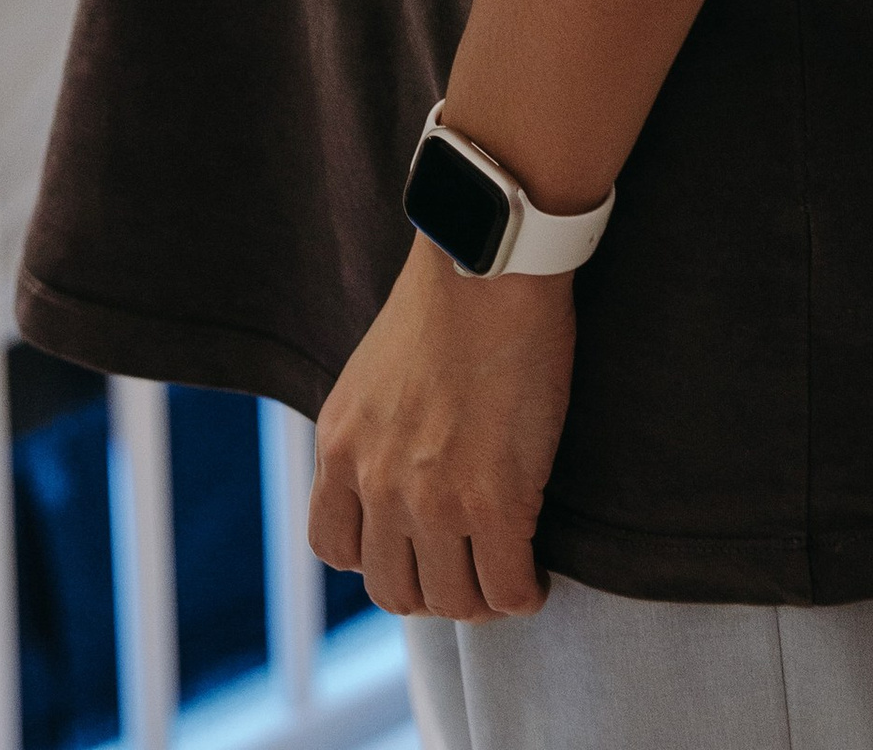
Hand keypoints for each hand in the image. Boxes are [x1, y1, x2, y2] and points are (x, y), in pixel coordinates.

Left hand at [307, 238, 572, 621]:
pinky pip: (508, 589)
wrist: (490, 268)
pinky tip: (537, 574)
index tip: (415, 547)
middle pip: (394, 590)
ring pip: (453, 603)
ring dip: (482, 597)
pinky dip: (525, 593)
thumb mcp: (372, 377)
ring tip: (506, 571)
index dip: (380, 558)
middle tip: (468, 567)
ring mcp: (432, 499)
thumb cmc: (445, 306)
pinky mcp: (495, 502)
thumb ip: (371, 437)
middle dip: (434, 588)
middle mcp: (375, 482)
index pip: (335, 549)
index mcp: (338, 446)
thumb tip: (395, 485)